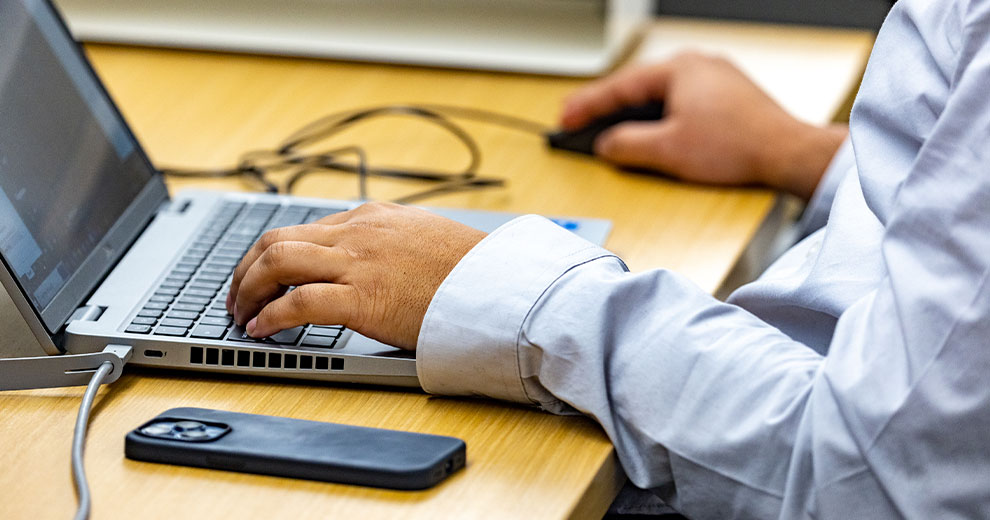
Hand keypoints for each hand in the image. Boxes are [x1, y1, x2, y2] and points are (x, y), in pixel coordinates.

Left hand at [226, 202, 486, 348]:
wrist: (497, 286)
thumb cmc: (470, 269)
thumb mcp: (426, 235)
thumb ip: (391, 239)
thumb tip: (373, 255)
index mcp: (372, 217)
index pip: (304, 228)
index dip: (271, 254)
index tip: (261, 275)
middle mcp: (357, 233)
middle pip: (276, 239)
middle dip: (246, 269)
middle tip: (237, 295)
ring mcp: (358, 263)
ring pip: (277, 262)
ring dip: (247, 289)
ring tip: (240, 314)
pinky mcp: (362, 298)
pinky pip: (298, 302)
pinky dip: (270, 317)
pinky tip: (261, 330)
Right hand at [561, 52, 846, 199]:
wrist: (788, 154)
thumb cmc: (737, 146)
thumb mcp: (667, 151)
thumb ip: (627, 145)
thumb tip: (607, 145)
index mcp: (679, 68)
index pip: (620, 86)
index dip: (588, 105)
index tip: (566, 118)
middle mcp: (698, 65)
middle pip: (639, 86)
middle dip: (607, 107)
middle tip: (578, 120)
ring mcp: (716, 79)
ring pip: (661, 94)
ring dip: (633, 112)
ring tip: (609, 128)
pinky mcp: (729, 97)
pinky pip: (682, 102)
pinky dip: (659, 116)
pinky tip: (652, 131)